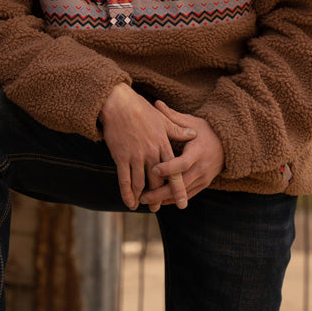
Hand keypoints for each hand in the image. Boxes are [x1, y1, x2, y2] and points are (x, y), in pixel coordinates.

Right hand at [99, 85, 195, 210]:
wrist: (118, 104)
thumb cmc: (140, 109)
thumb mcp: (162, 119)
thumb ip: (177, 130)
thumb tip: (193, 134)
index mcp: (163, 144)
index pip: (174, 171)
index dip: (178, 188)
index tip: (183, 204)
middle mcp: (151, 152)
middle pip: (157, 181)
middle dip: (158, 196)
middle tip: (158, 207)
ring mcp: (135, 155)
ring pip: (141, 183)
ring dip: (143, 197)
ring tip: (145, 206)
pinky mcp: (121, 157)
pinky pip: (125, 180)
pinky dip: (127, 193)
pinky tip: (129, 201)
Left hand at [140, 100, 224, 207]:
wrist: (228, 144)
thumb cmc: (206, 131)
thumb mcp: (191, 122)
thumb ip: (173, 117)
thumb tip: (156, 103)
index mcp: (198, 151)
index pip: (183, 163)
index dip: (168, 167)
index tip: (153, 169)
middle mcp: (202, 167)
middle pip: (181, 183)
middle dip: (161, 191)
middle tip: (141, 196)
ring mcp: (204, 178)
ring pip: (183, 192)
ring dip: (164, 198)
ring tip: (144, 200)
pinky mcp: (204, 184)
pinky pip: (188, 194)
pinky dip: (173, 199)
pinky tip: (158, 202)